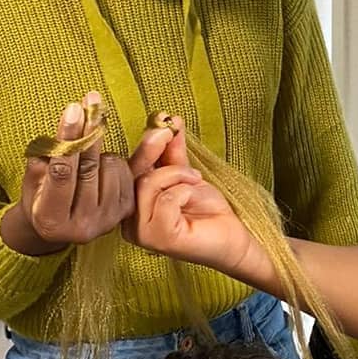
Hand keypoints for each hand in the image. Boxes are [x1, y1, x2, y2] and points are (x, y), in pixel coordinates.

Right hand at [1, 91, 132, 255]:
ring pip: (110, 166)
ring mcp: (106, 222)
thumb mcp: (33, 176)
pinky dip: (114, 160)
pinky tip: (102, 162)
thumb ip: (46, 153)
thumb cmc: (40, 196)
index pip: (62, 172)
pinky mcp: (125, 214)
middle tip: (91, 100)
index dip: (68, 138)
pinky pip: (126, 172)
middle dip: (89, 130)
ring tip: (86, 154)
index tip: (73, 108)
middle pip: (89, 168)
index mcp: (50, 219)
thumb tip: (71, 119)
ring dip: (99, 151)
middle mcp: (82, 227)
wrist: (59, 227)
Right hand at [128, 116, 254, 274]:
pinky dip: (184, 191)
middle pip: (134, 175)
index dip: (144, 145)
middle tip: (174, 136)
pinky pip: (165, 199)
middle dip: (158, 152)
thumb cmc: (206, 209)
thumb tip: (167, 120)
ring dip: (177, 175)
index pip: (126, 170)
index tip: (162, 123)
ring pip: (148, 184)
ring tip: (194, 181)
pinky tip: (193, 198)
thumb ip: (171, 151)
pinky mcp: (158, 238)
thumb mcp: (184, 173)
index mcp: (130, 206)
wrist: (231, 234)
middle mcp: (128, 222)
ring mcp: (140, 233)